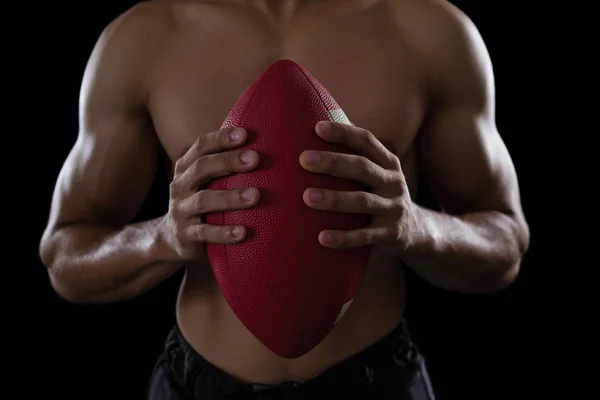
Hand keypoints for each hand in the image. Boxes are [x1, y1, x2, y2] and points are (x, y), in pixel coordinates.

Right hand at [163, 127, 259, 259]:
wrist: (173, 237)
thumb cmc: (201, 200)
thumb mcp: (206, 180)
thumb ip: (224, 165)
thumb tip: (265, 141)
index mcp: (186, 168)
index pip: (201, 147)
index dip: (221, 139)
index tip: (244, 133)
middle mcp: (180, 185)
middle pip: (201, 168)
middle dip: (228, 161)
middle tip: (255, 158)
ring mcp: (181, 210)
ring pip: (203, 200)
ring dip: (230, 197)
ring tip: (255, 195)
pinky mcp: (185, 234)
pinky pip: (204, 233)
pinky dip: (223, 233)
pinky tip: (242, 232)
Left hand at [299, 121, 413, 254]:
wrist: (416, 230)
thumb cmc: (382, 195)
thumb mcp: (377, 174)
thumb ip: (356, 157)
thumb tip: (318, 130)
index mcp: (388, 163)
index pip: (366, 141)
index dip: (344, 133)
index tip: (318, 128)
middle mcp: (393, 182)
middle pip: (362, 168)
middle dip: (333, 162)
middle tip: (304, 160)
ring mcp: (393, 208)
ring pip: (362, 201)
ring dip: (334, 199)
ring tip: (307, 197)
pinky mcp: (391, 233)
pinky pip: (365, 236)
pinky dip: (344, 237)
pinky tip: (322, 238)